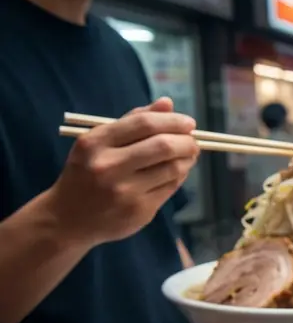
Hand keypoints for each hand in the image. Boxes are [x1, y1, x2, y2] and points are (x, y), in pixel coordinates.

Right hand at [48, 98, 198, 245]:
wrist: (68, 218)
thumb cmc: (87, 173)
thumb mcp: (98, 142)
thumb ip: (133, 121)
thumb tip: (167, 103)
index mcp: (95, 143)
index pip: (144, 124)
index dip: (172, 121)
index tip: (188, 122)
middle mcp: (108, 166)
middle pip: (163, 146)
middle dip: (187, 141)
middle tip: (193, 141)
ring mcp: (124, 191)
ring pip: (172, 168)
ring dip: (187, 159)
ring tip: (188, 155)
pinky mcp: (139, 210)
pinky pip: (170, 187)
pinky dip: (180, 176)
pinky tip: (178, 171)